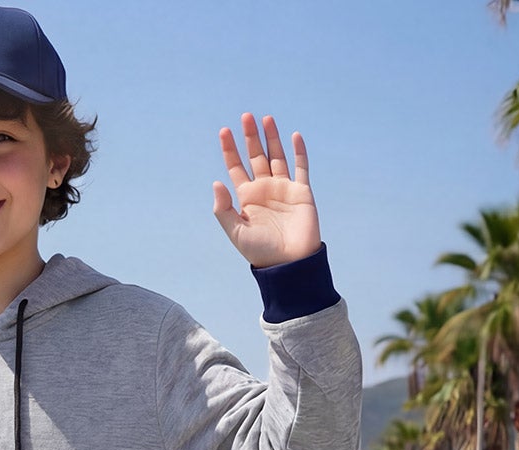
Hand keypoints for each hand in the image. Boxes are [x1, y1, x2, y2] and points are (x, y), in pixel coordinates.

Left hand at [212, 113, 320, 268]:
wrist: (288, 263)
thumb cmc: (260, 252)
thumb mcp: (236, 232)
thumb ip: (223, 209)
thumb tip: (216, 182)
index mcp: (247, 198)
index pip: (236, 168)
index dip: (230, 150)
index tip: (224, 132)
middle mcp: (264, 189)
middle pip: (256, 156)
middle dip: (250, 137)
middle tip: (246, 117)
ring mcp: (283, 188)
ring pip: (276, 156)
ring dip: (271, 138)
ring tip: (265, 119)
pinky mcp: (301, 192)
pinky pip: (300, 167)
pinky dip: (298, 152)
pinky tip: (294, 136)